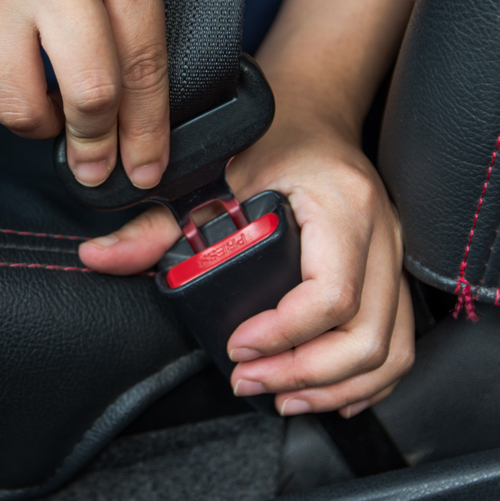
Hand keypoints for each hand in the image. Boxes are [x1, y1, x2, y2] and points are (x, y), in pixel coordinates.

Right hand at [0, 0, 169, 188]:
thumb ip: (129, 11)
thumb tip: (131, 93)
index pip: (143, 68)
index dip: (146, 133)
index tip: (146, 167)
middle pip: (88, 97)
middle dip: (98, 147)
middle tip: (99, 167)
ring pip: (19, 102)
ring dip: (41, 128)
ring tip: (52, 118)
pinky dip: (6, 84)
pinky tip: (19, 66)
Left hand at [79, 107, 414, 417]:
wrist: (314, 105)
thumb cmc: (272, 133)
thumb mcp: (210, 168)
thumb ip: (156, 221)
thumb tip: (100, 256)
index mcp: (340, 205)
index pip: (330, 294)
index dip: (284, 335)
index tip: (239, 347)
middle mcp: (379, 232)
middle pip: (366, 335)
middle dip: (305, 374)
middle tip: (251, 382)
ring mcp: (391, 254)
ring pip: (390, 347)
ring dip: (337, 385)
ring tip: (284, 395)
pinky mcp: (391, 269)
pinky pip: (399, 339)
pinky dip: (368, 377)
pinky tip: (330, 390)